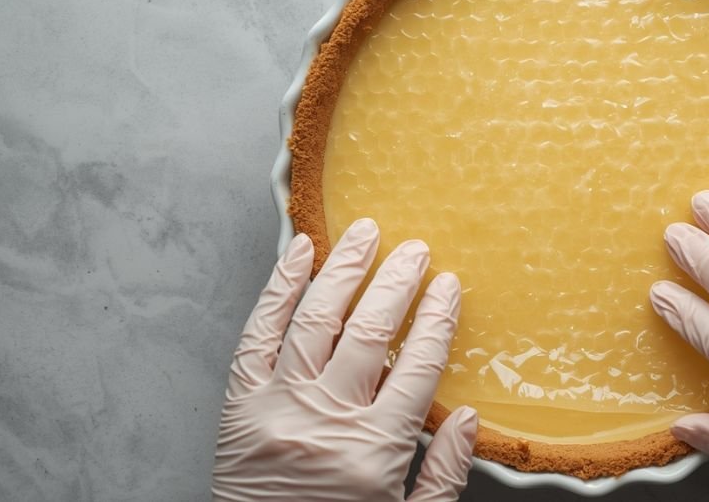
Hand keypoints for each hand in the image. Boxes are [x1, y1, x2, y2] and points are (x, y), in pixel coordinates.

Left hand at [212, 219, 476, 501]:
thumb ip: (443, 476)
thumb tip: (469, 418)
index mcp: (373, 450)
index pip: (418, 367)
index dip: (438, 319)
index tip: (450, 286)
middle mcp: (325, 419)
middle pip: (370, 332)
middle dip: (396, 283)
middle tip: (416, 248)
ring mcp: (276, 407)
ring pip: (314, 320)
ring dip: (343, 270)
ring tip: (365, 233)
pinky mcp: (239, 406)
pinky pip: (256, 335)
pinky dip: (276, 289)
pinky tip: (298, 255)